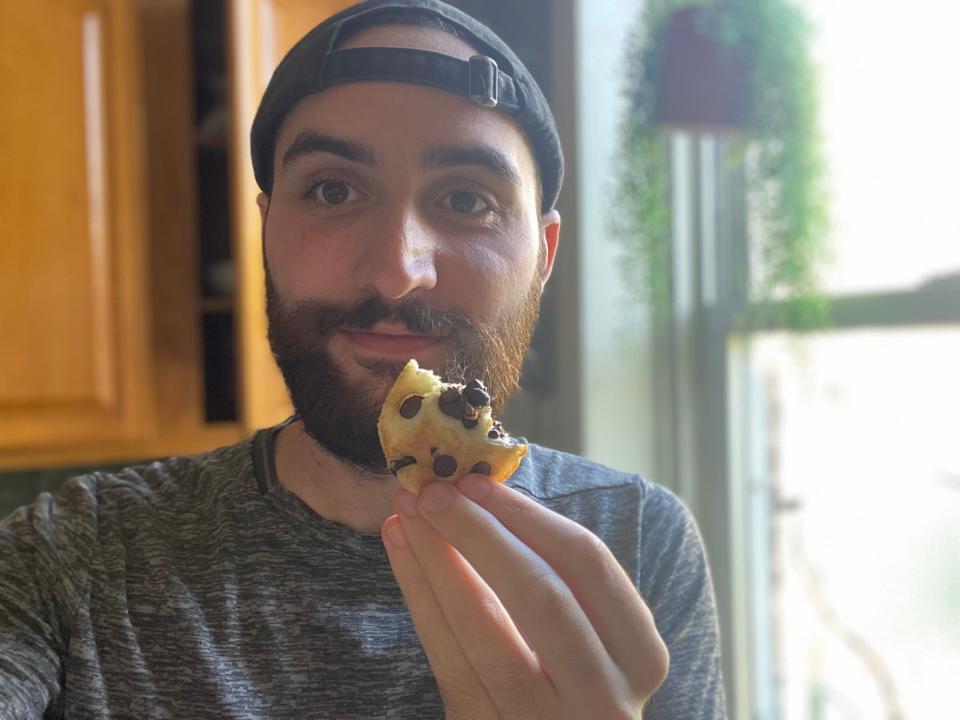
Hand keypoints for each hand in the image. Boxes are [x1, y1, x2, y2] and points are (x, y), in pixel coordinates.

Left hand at [380, 473, 668, 718]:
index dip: (528, 516)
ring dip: (438, 559)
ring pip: (485, 631)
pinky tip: (403, 554)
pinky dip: (420, 597)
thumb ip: (553, 575)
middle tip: (433, 489)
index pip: (587, 565)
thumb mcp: (589, 633)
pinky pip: (447, 660)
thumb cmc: (572, 678)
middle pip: (542, 597)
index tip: (477, 480)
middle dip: (480, 534)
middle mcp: (603, 698)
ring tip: (405, 513)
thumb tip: (479, 494)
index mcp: (639, 656)